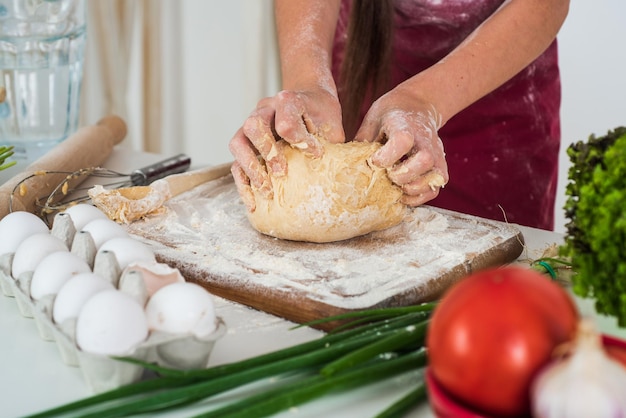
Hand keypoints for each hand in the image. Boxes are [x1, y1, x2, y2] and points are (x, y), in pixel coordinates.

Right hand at [229, 88, 343, 210]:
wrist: (309, 103)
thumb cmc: (320, 116)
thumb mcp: (331, 124)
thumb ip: (331, 141)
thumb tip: (334, 169)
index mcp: (287, 100)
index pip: (286, 118)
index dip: (300, 138)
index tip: (315, 153)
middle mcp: (265, 109)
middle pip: (254, 125)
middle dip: (267, 151)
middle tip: (281, 172)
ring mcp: (250, 125)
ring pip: (238, 143)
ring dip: (251, 168)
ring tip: (267, 191)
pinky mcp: (245, 144)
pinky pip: (236, 163)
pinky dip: (243, 183)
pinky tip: (253, 202)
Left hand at [355, 87, 448, 206]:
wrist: (418, 106)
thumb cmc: (390, 115)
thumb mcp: (373, 120)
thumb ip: (363, 141)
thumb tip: (343, 163)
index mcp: (405, 125)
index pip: (402, 141)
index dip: (386, 156)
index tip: (373, 161)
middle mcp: (425, 140)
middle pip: (424, 160)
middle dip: (402, 175)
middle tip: (388, 176)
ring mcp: (436, 154)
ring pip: (434, 177)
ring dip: (412, 188)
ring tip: (396, 188)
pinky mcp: (440, 166)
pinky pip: (434, 188)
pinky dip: (420, 196)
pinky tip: (404, 194)